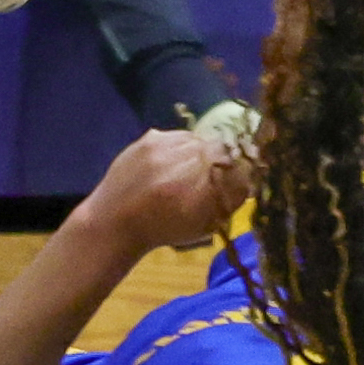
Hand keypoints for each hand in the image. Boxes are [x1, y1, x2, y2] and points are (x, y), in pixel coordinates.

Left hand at [87, 128, 253, 251]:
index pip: (240, 169)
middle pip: (221, 150)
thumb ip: (228, 200)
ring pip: (198, 140)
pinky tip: (170, 162)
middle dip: (222, 161)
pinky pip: (177, 136)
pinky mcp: (150, 138)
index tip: (236, 180)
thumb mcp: (205, 224)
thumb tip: (247, 180)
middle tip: (212, 174)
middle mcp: (190, 161)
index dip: (240, 174)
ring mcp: (168, 146)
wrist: (116, 220)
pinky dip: (179, 147)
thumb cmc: (164, 229)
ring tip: (187, 169)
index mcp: (207, 187)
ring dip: (199, 152)